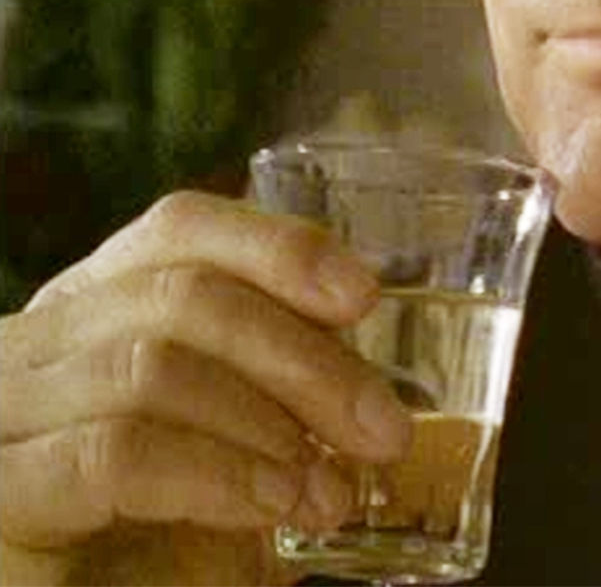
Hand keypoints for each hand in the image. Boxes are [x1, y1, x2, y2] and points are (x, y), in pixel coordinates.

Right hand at [0, 191, 412, 583]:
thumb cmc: (169, 549)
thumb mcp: (234, 442)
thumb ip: (275, 379)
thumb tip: (359, 335)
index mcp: (90, 315)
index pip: (178, 232)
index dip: (276, 249)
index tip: (362, 297)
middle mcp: (31, 350)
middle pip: (180, 295)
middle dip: (303, 360)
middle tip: (382, 430)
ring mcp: (4, 418)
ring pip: (150, 365)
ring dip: (267, 424)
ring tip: (327, 490)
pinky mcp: (0, 496)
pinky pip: (112, 451)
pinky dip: (214, 473)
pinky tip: (269, 504)